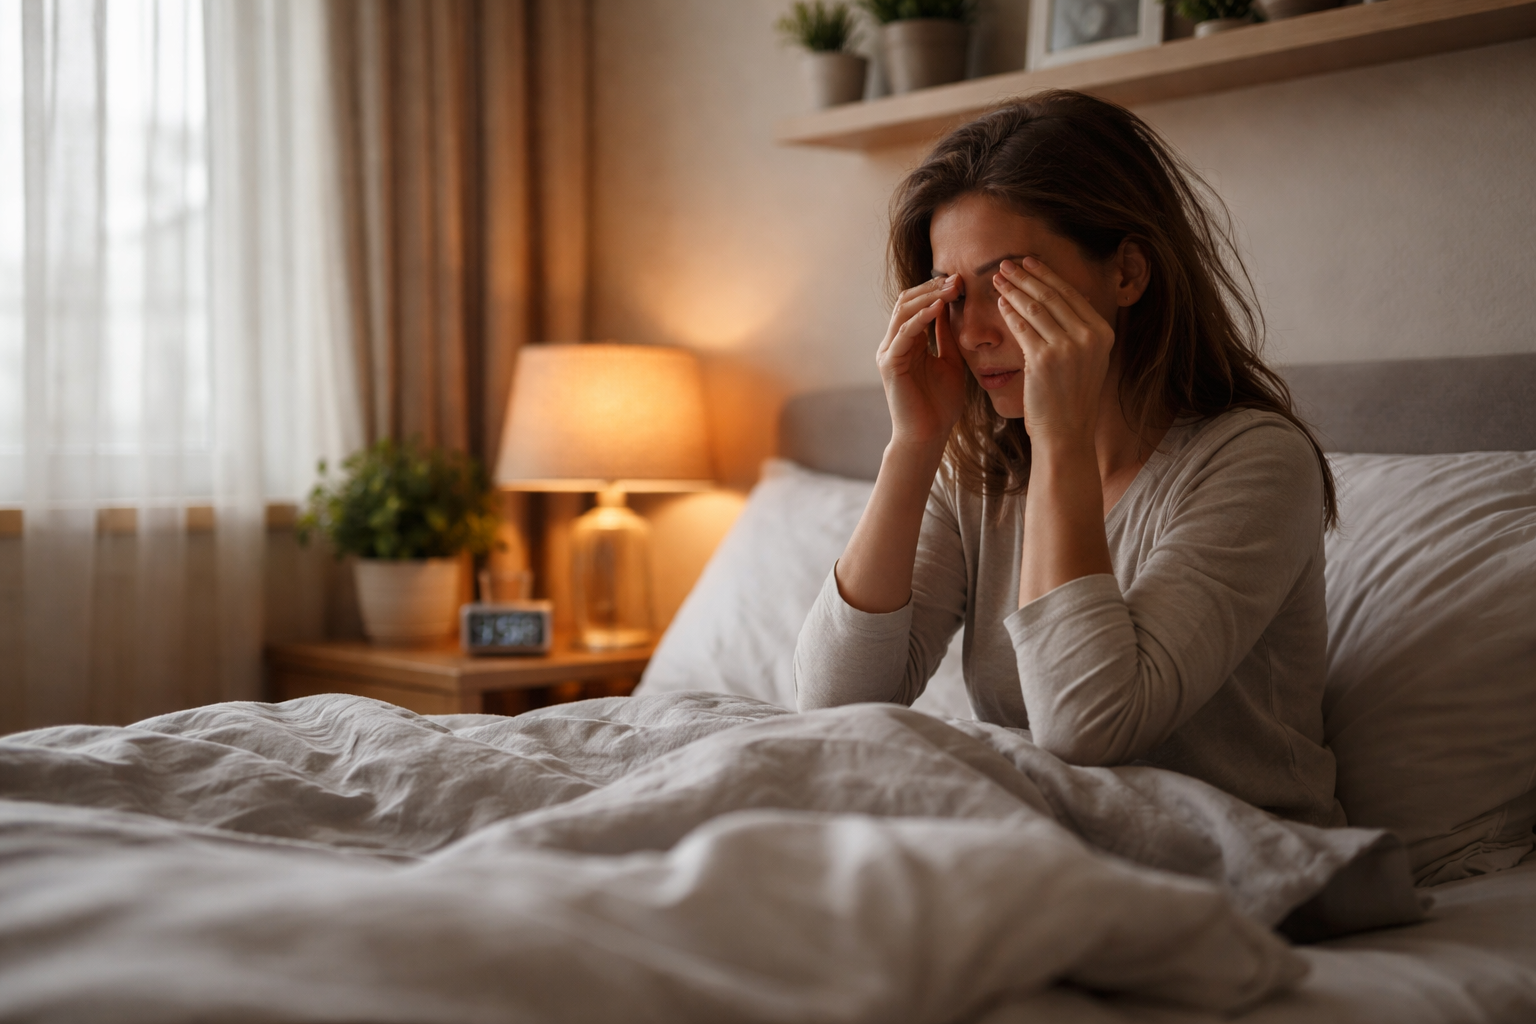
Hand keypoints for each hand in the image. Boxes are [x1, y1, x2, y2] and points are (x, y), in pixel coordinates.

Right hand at [876, 275, 968, 451]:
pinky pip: (903, 333)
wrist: (929, 435)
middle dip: (932, 288)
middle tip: (958, 279)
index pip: (917, 305)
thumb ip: (946, 336)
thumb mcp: (950, 361)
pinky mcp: (889, 364)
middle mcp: (894, 344)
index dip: (937, 290)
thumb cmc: (940, 404)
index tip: (962, 282)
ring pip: (903, 312)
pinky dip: (921, 318)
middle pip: (907, 302)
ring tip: (951, 288)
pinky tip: (939, 308)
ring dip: (928, 297)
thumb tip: (951, 308)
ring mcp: (888, 353)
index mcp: (907, 342)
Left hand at [994, 257, 1114, 450]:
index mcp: (1103, 333)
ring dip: (1014, 290)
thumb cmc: (1071, 397)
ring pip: (1035, 308)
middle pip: (1052, 295)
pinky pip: (1022, 328)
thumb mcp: (1089, 359)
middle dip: (1026, 276)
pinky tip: (1000, 303)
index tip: (1029, 262)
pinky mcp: (1043, 360)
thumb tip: (1076, 294)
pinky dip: (1010, 312)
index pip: (1071, 294)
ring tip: (998, 278)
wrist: (1066, 433)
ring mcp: (1067, 348)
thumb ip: (1083, 328)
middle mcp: (1089, 337)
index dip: (1047, 274)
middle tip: (1006, 263)